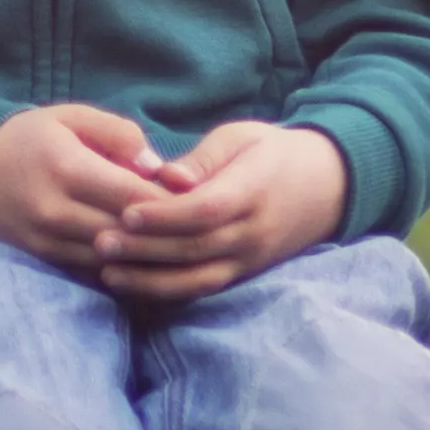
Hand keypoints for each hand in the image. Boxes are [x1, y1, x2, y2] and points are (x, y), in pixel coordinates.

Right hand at [0, 101, 184, 276]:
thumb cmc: (28, 137)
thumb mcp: (71, 117)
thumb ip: (118, 133)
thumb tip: (156, 165)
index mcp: (68, 168)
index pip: (136, 197)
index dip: (173, 204)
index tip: (199, 201)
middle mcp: (56, 209)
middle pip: (128, 234)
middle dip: (166, 235)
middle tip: (197, 230)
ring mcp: (45, 238)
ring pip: (112, 260)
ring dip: (145, 258)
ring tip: (176, 249)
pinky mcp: (40, 257)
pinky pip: (90, 273)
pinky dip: (119, 270)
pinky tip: (142, 263)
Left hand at [94, 120, 350, 302]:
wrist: (329, 187)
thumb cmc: (275, 153)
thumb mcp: (243, 138)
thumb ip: (205, 158)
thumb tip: (167, 176)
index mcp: (253, 191)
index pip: (206, 210)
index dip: (165, 215)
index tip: (126, 212)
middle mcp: (253, 232)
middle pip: (195, 248)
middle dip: (145, 249)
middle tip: (100, 242)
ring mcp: (250, 259)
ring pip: (198, 278)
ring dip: (150, 279)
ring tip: (107, 272)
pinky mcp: (244, 274)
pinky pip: (205, 289)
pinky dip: (168, 292)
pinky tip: (133, 287)